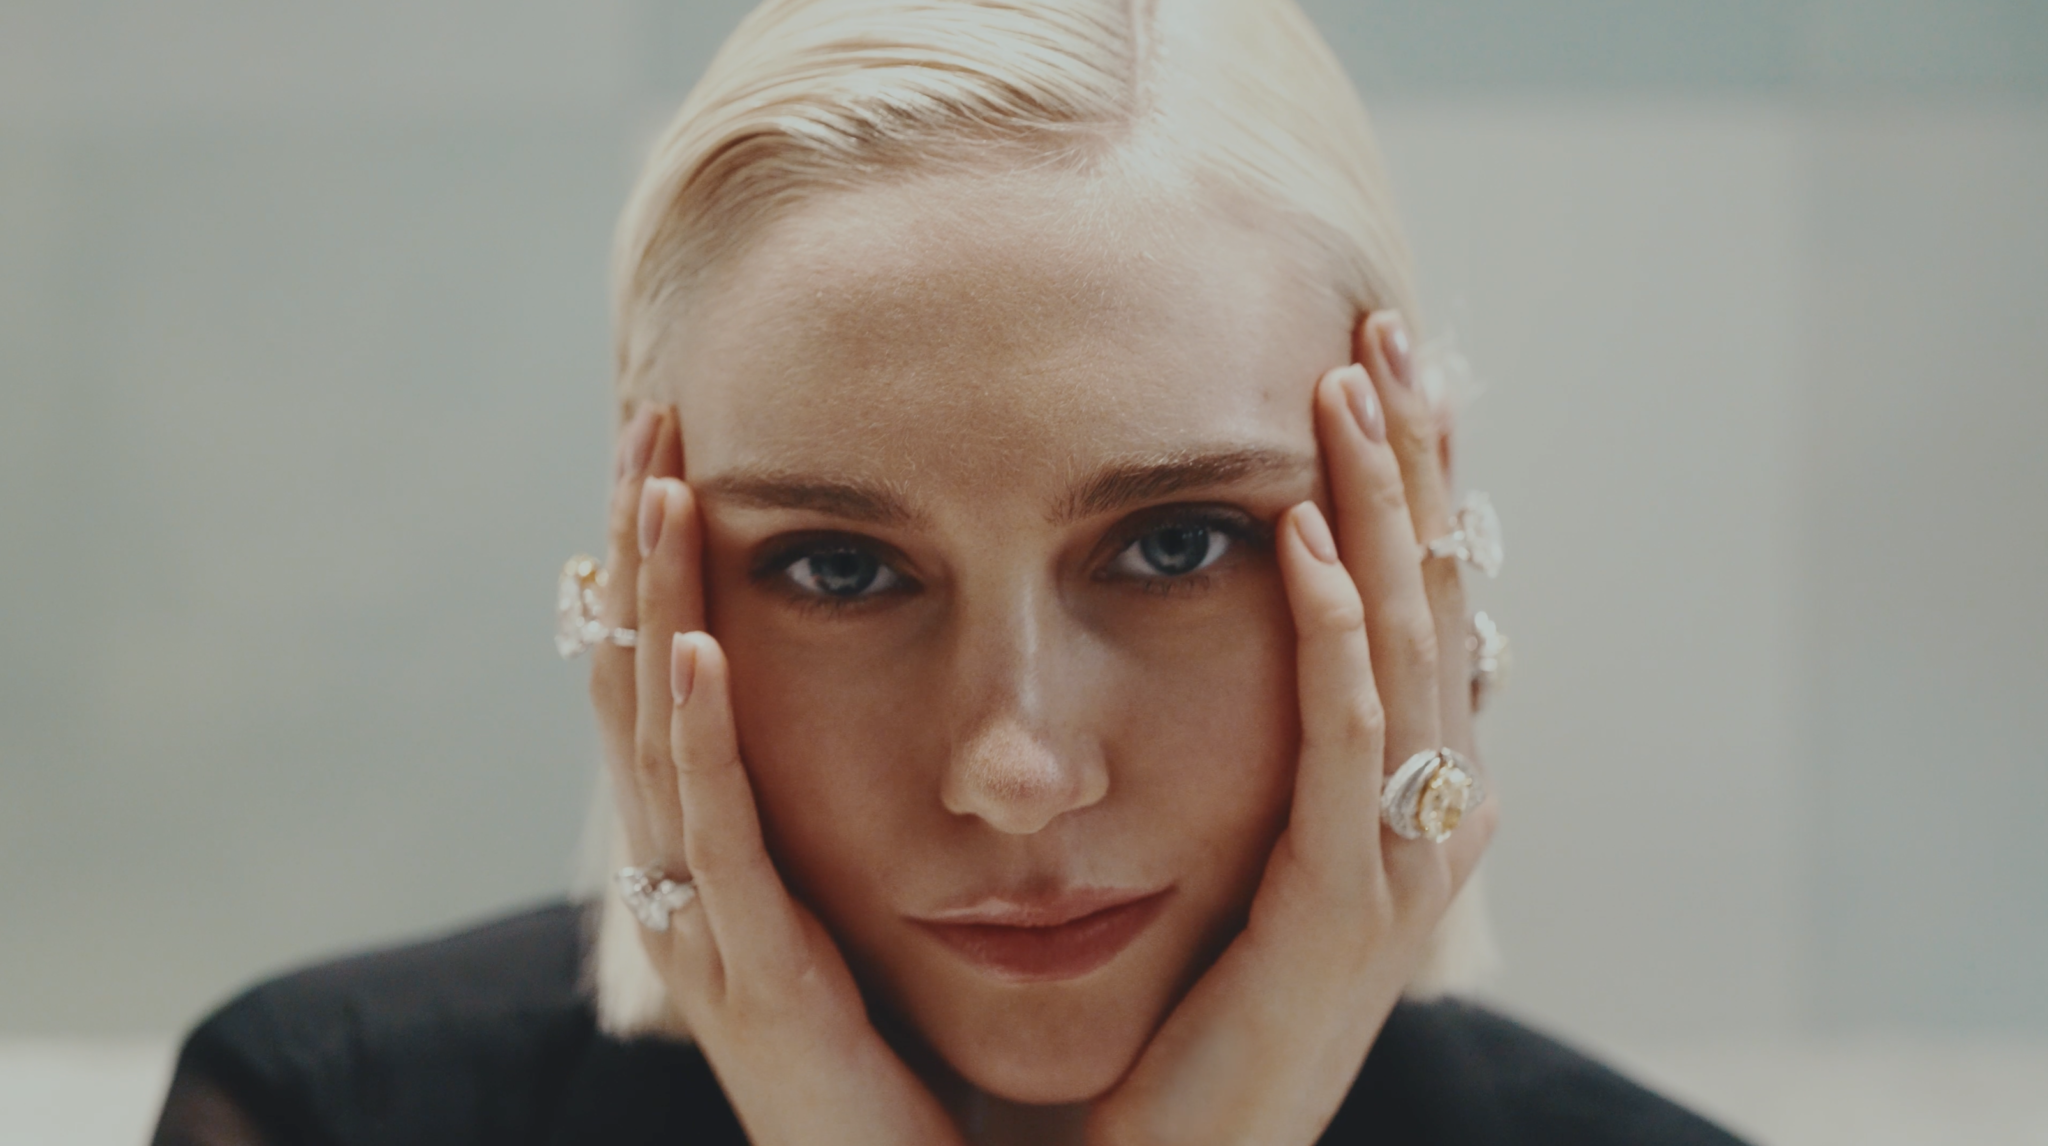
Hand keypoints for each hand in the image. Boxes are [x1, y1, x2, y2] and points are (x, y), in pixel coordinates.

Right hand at [588, 407, 963, 1145]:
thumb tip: (902, 695)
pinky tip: (699, 651)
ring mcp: (707, 926)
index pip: (669, 673)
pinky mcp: (754, 979)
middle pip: (638, 682)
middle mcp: (689, 875)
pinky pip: (718, 842)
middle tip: (652, 419)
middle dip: (639, 551)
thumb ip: (856, 805)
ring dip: (656, 608)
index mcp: (716, 849)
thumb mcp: (865, 901)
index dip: (663, 562)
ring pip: (660, 739)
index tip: (679, 444)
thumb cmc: (899, 1055)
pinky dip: (698, 741)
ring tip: (657, 488)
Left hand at [1086, 312, 1497, 1145]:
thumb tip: (1321, 621)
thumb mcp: (1268, 850)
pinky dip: (1335, 637)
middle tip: (1385, 329)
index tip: (1381, 359)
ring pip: (1409, 649)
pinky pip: (1345, 748)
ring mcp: (1401, 861)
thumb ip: (1304, 744)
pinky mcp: (1341, 908)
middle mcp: (1432, 809)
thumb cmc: (1215, 1005)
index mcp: (1416, 787)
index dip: (1415, 476)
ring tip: (1350, 388)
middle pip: (1438, 597)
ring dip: (1382, 510)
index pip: (1427, 597)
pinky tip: (1309, 542)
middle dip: (1412, 459)